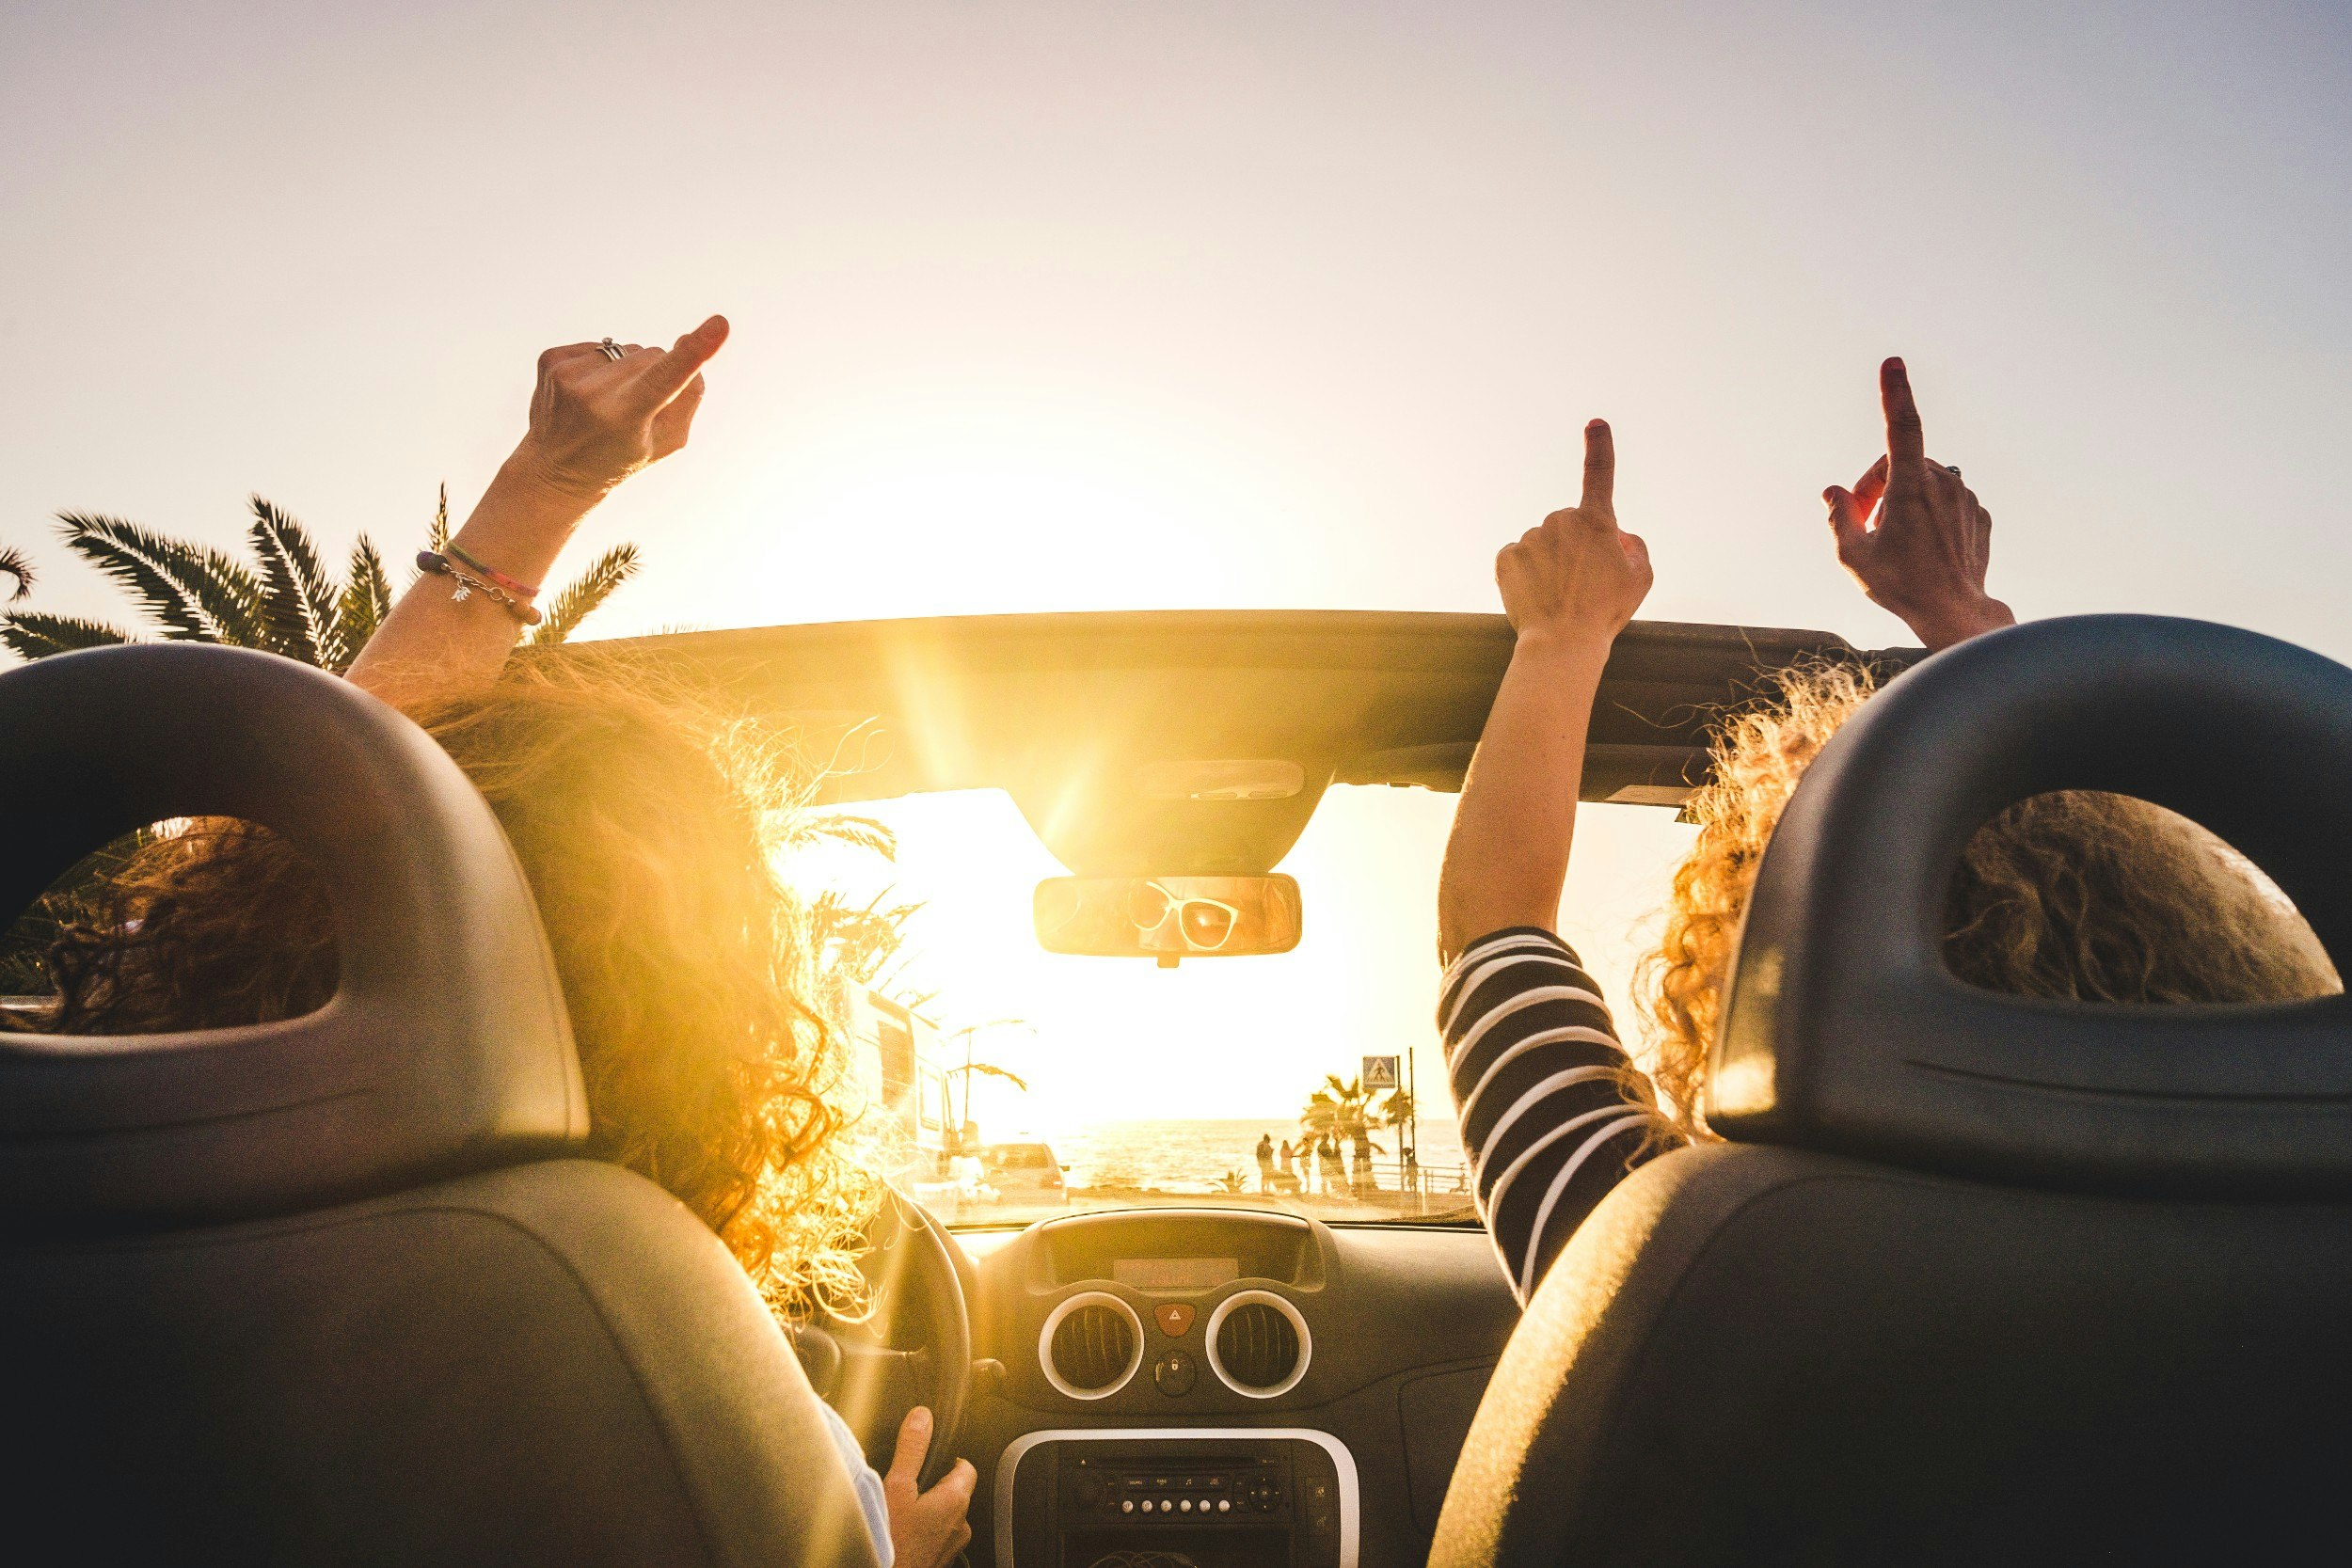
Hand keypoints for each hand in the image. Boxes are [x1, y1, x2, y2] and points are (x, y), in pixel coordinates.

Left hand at [510, 314, 731, 501]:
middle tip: (636, 408)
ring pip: (628, 349)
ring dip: (628, 369)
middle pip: (654, 355)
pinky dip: (603, 365)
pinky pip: (600, 346)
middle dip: (657, 372)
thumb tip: (685, 344)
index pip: (667, 377)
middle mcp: (592, 393)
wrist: (554, 470)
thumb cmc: (621, 457)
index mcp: (625, 418)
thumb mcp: (667, 442)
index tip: (720, 324)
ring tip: (607, 403)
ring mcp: (567, 373)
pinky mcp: (550, 358)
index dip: (695, 350)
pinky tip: (588, 391)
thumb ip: (688, 397)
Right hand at [883, 1407, 975, 1567]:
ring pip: (945, 1516)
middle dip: (934, 1485)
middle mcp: (961, 1524)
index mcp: (956, 1500)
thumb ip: (912, 1450)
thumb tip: (922, 1416)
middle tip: (909, 1485)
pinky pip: (936, 1535)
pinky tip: (903, 1530)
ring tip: (903, 1509)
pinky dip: (924, 1529)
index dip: (949, 1459)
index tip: (931, 1458)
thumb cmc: (892, 1542)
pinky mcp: (939, 1559)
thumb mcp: (897, 1487)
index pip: (966, 1467)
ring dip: (928, 1510)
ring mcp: (952, 1545)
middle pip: (955, 1492)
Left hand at [1495, 419, 1653, 652]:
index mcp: (1596, 522)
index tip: (1595, 423)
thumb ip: (1636, 548)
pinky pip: (1518, 558)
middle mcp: (1560, 520)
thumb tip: (1617, 537)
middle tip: (1583, 585)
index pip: (1600, 475)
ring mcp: (1530, 537)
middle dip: (1574, 547)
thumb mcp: (1641, 579)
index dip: (1599, 447)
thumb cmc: (1606, 612)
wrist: (1563, 643)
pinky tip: (1536, 596)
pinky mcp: (1506, 557)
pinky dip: (1526, 575)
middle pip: (1567, 527)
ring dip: (1550, 564)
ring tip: (1560, 597)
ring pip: (1542, 545)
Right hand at [1823, 358, 2015, 650]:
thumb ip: (1838, 515)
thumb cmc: (1901, 586)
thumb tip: (1833, 492)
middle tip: (1861, 523)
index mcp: (1912, 487)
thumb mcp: (1852, 554)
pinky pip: (1946, 502)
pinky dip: (1928, 514)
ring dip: (1902, 499)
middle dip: (1876, 486)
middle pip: (1900, 464)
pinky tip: (1919, 546)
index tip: (1893, 363)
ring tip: (1890, 538)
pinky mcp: (1978, 516)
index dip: (1895, 393)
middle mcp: (1944, 484)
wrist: (1955, 614)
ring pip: (1924, 482)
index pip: (1903, 428)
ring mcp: (1966, 499)